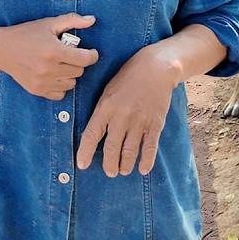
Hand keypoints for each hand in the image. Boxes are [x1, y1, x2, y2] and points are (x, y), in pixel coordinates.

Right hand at [0, 14, 98, 99]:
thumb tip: (92, 20)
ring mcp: (41, 82)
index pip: (85, 59)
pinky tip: (56, 76)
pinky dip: (61, 86)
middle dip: (78, 62)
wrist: (0, 49)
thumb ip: (72, 20)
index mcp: (54, 51)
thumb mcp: (49, 23)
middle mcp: (48, 69)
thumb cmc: (26, 34)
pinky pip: (59, 94)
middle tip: (69, 55)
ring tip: (62, 65)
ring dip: (71, 74)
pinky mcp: (36, 90)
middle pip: (79, 71)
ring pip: (71, 83)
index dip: (92, 55)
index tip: (90, 52)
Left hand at [76, 47, 178, 176]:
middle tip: (110, 172)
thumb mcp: (108, 91)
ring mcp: (139, 120)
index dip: (86, 152)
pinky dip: (147, 160)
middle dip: (109, 164)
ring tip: (123, 171)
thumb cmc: (129, 78)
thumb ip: (102, 112)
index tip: (82, 165)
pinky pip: (150, 146)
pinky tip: (143, 169)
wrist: (156, 68)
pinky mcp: (155, 122)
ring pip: (130, 150)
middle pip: (112, 148)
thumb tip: (97, 132)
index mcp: (106, 107)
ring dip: (125, 164)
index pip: (92, 135)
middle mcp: (121, 116)